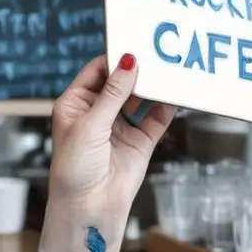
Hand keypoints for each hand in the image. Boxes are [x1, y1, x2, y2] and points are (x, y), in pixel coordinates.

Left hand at [48, 54, 173, 222]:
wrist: (88, 208)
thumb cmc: (75, 168)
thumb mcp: (90, 124)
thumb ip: (113, 93)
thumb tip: (128, 62)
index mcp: (76, 104)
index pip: (97, 71)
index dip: (114, 58)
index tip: (134, 43)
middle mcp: (98, 113)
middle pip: (122, 82)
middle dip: (138, 69)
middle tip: (158, 53)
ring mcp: (120, 126)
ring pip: (141, 98)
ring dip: (153, 86)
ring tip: (169, 69)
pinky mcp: (140, 141)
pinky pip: (156, 118)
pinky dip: (166, 105)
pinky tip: (176, 92)